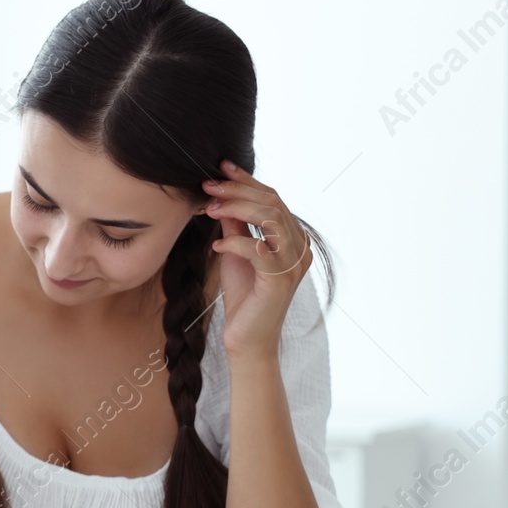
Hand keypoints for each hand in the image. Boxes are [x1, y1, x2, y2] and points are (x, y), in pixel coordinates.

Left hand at [201, 158, 313, 359]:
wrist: (247, 340)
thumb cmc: (243, 297)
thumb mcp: (236, 253)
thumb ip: (236, 226)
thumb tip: (222, 197)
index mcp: (293, 237)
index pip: (273, 198)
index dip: (247, 181)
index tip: (221, 167)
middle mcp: (300, 247)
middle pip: (272, 202)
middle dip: (237, 190)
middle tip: (207, 186)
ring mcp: (294, 263)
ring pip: (270, 218)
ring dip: (236, 209)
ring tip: (209, 210)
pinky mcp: (281, 280)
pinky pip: (259, 249)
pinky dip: (234, 243)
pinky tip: (216, 247)